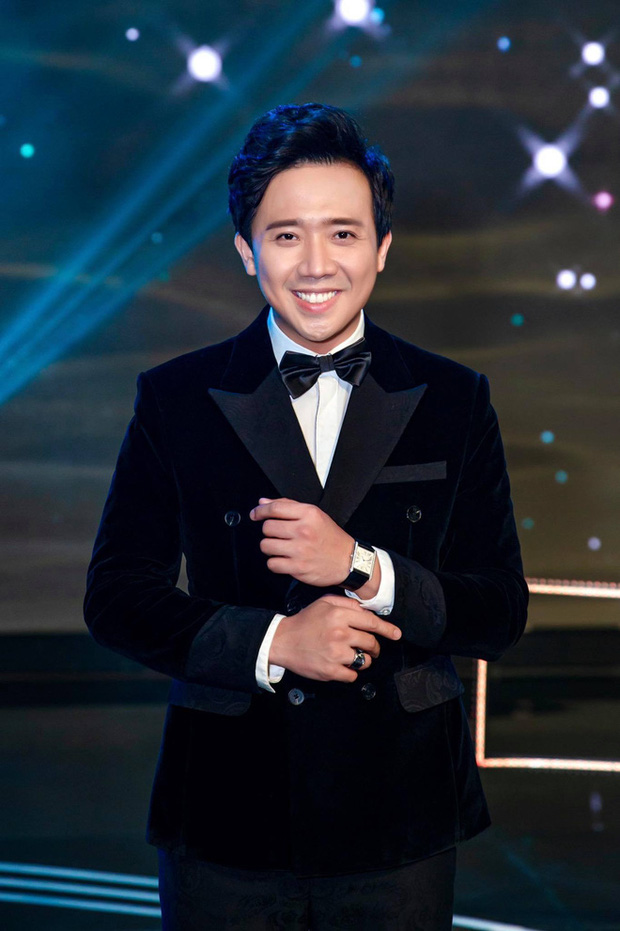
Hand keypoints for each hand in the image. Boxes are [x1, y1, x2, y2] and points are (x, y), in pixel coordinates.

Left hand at [250, 497, 353, 586]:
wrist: (349, 560)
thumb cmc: (331, 537)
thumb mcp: (315, 515)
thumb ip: (288, 506)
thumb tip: (263, 502)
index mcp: (309, 514)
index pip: (275, 508)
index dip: (260, 511)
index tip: (255, 514)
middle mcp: (304, 531)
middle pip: (267, 528)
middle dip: (269, 532)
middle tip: (279, 535)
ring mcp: (300, 550)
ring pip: (266, 546)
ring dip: (270, 547)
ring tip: (281, 548)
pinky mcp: (298, 568)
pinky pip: (272, 564)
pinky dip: (275, 563)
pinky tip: (284, 559)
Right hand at [269, 594, 401, 681]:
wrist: (283, 641)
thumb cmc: (305, 621)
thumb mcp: (324, 603)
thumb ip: (347, 604)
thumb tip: (365, 611)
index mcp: (339, 615)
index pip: (371, 623)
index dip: (387, 629)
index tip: (396, 634)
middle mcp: (340, 633)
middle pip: (371, 642)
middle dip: (373, 646)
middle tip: (370, 648)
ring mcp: (335, 653)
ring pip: (364, 661)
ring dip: (362, 660)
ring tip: (352, 656)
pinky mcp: (330, 670)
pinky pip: (352, 675)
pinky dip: (350, 673)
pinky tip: (342, 666)